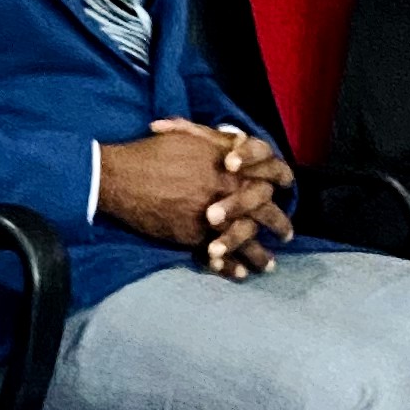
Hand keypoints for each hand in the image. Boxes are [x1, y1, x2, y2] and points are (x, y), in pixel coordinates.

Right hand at [95, 119, 296, 275]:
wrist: (122, 178)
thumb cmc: (151, 152)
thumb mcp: (187, 135)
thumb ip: (216, 140)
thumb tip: (235, 139)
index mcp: (229, 165)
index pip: (268, 175)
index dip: (281, 183)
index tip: (286, 191)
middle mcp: (227, 191)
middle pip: (265, 211)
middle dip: (280, 225)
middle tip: (288, 235)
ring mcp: (212, 216)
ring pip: (247, 239)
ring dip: (261, 255)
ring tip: (269, 265)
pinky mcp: (195, 236)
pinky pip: (221, 255)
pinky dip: (231, 267)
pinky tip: (240, 274)